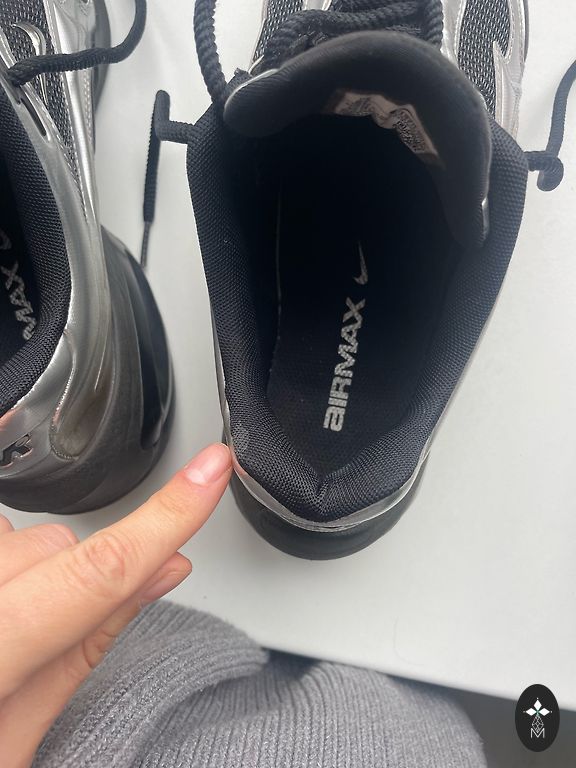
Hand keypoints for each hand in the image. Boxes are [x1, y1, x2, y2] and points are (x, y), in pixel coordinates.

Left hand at [0, 443, 231, 767]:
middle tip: (28, 642)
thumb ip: (91, 640)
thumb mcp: (19, 732)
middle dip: (66, 584)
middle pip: (53, 546)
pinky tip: (5, 576)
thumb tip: (164, 569)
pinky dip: (8, 544)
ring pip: (18, 531)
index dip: (165, 517)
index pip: (94, 574)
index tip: (210, 472)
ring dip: (20, 566)